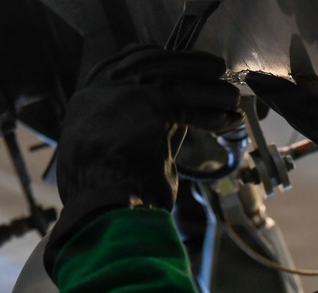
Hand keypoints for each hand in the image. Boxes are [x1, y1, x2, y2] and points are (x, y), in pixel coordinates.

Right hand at [45, 44, 241, 275]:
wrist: (99, 207)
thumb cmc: (104, 197)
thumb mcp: (111, 159)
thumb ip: (136, 137)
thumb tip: (174, 127)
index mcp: (87, 103)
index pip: (117, 65)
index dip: (148, 60)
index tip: (170, 62)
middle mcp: (103, 91)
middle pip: (150, 61)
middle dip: (186, 63)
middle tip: (212, 68)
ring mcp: (126, 94)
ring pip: (176, 78)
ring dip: (208, 88)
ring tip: (229, 98)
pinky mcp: (154, 106)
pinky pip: (193, 103)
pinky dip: (216, 113)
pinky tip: (230, 120)